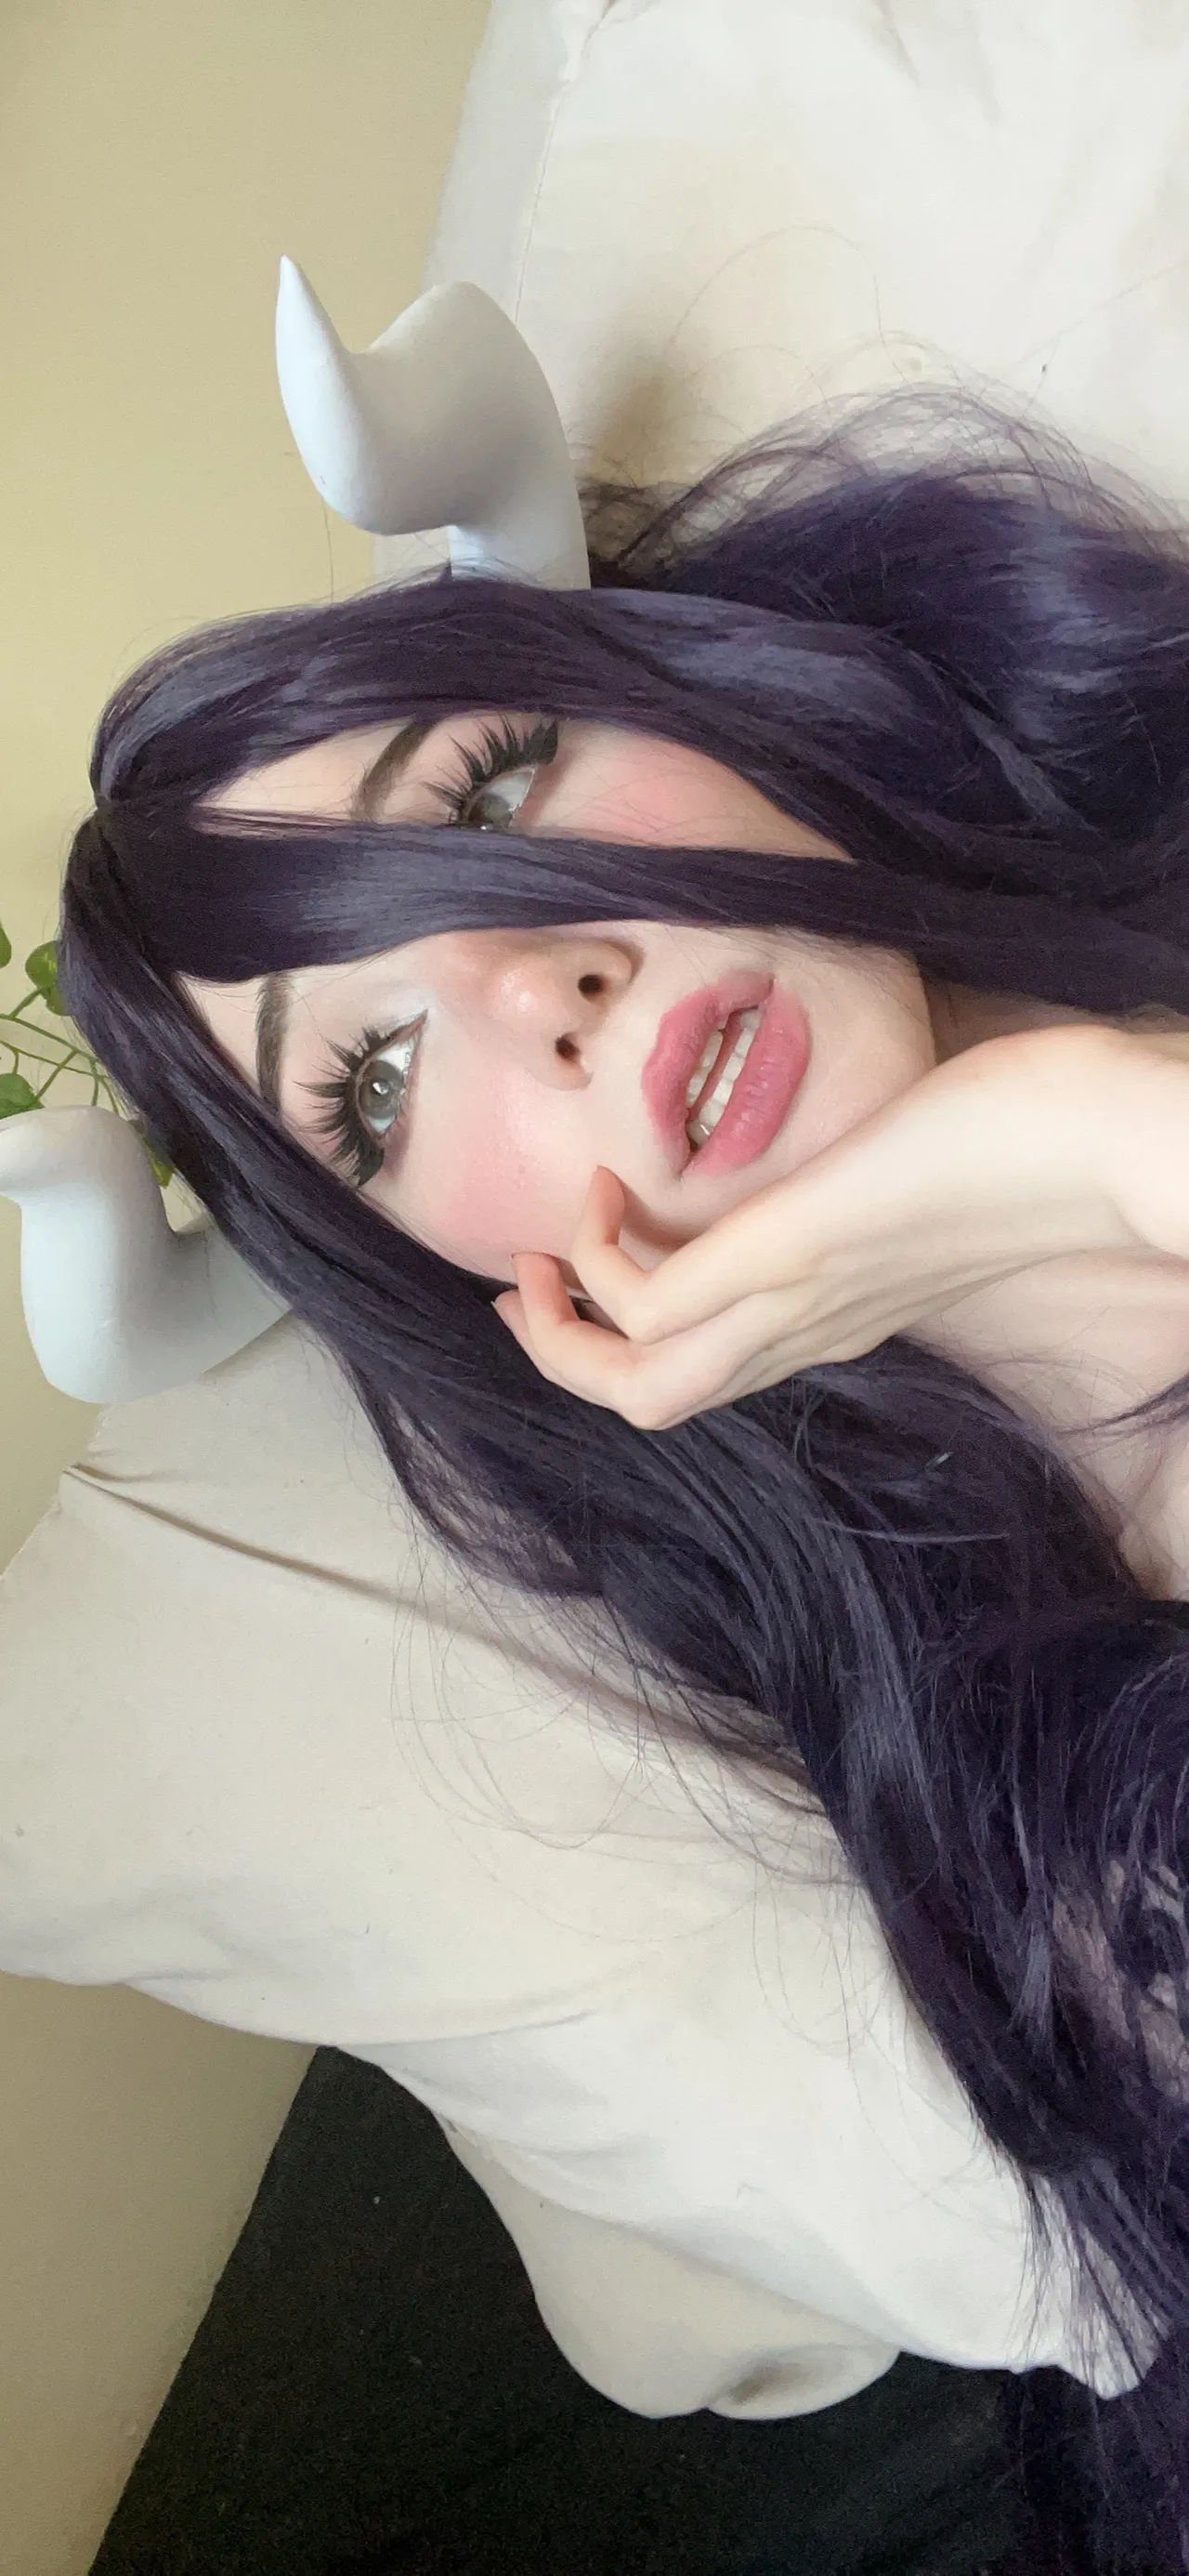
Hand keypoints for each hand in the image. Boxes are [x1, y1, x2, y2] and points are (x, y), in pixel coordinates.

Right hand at [492, 1024, 1188, 1428]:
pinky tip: (606, 1191)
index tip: (595, 1250)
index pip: (709, 1365)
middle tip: (527, 1286)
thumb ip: (877, 1179)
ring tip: (541, 1253)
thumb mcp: (931, 1165)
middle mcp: (811, 1327)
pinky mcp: (791, 1251)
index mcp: (840, 1314)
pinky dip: (601, 1260)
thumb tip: (858, 1153)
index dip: (626, 1332)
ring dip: (563, 1330)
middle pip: (655, 1403)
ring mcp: (798, 1296)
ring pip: (644, 1384)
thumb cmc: (1044, 1134)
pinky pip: (654, 1302)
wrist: (1113, 1145)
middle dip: (567, 1355)